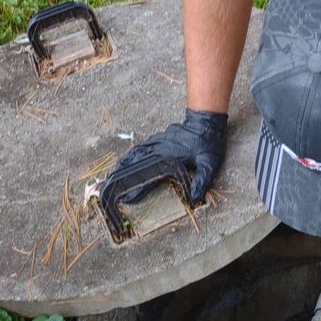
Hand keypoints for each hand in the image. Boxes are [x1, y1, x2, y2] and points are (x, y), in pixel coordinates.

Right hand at [112, 108, 226, 204]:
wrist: (205, 121)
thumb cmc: (208, 143)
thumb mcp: (209, 163)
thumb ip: (202, 180)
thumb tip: (194, 198)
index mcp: (169, 156)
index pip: (149, 174)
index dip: (139, 187)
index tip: (128, 197)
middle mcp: (159, 149)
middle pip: (137, 163)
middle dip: (123, 174)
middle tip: (110, 186)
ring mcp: (158, 142)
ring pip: (136, 154)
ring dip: (125, 164)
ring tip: (113, 175)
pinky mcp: (158, 139)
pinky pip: (141, 148)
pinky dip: (132, 155)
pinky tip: (126, 160)